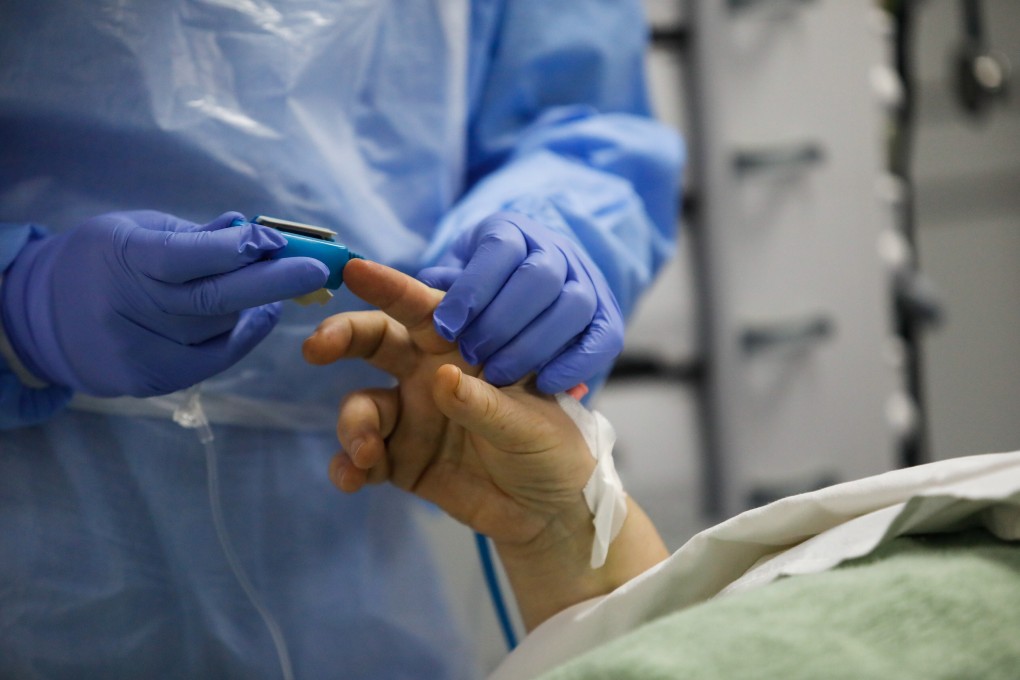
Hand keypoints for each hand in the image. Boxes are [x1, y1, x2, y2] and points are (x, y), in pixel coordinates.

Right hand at [1, 210, 327, 396]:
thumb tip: (254, 232)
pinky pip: (214, 359)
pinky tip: (260, 314)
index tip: (278, 240)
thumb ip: (197, 235)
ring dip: (257, 305)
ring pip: (218, 330)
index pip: (185, 257)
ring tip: (281, 283)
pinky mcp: (150, 380)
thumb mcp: (140, 230)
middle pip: (211, 300)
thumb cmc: (105, 260)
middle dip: (272, 282)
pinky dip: (243, 335)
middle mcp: (127, 309)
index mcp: (123, 258)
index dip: (235, 250)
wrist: (45, 316)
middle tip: (318, 271)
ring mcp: (138, 351)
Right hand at [302, 258, 595, 548]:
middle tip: (315, 348)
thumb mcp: (528, 424)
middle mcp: (430, 376)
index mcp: (463, 351)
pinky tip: (351, 479)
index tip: (353, 270)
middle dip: (341, 338)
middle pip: (374, 342)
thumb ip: (483, 403)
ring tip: (366, 454)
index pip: (424, 309)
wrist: (549, 512)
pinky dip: (348, 467)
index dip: (388, 287)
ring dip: (352, 425)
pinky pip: (361, 458)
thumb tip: (440, 378)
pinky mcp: (400, 461)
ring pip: (361, 406)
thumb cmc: (551, 449)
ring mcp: (412, 418)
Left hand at [417, 212, 623, 393]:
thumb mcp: (453, 277)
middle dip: (501, 321)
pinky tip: (544, 385)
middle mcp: (556, 249)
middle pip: (539, 277)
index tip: (444, 327)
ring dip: (533, 345)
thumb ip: (441, 286)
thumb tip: (425, 296)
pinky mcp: (608, 316)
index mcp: (514, 231)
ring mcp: (588, 281)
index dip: (472, 289)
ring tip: (497, 376)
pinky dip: (575, 364)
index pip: (500, 250)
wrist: (530, 290)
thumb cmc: (479, 289)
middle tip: (470, 355)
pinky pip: (603, 338)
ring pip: (574, 305)